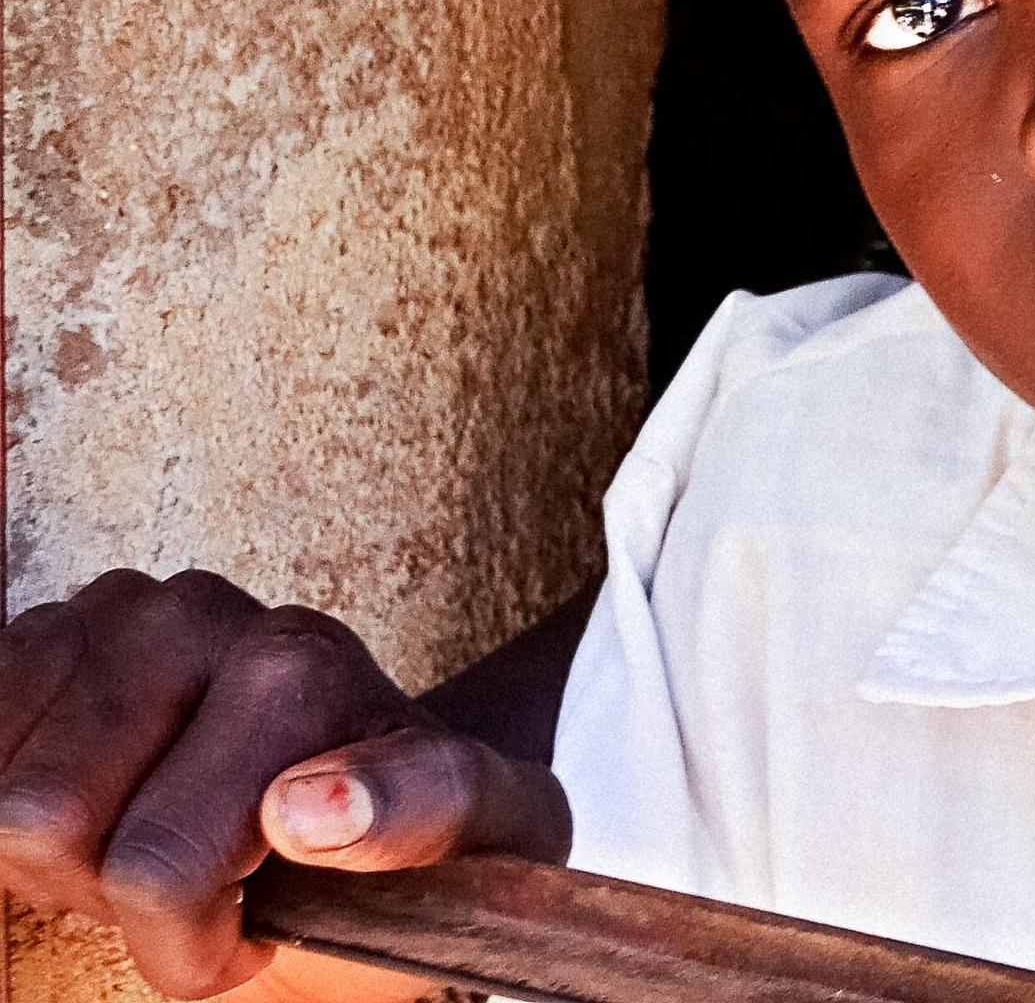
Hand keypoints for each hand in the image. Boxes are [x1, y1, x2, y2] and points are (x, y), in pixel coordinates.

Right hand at [0, 571, 569, 1000]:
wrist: (347, 791)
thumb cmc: (401, 831)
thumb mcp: (476, 832)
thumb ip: (423, 807)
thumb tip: (310, 806)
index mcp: (311, 667)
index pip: (185, 829)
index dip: (189, 923)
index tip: (241, 930)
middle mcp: (208, 618)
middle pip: (62, 831)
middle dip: (121, 896)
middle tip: (204, 883)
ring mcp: (115, 616)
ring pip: (10, 810)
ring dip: (65, 859)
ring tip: (153, 835)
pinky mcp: (44, 635)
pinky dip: (16, 820)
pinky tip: (97, 802)